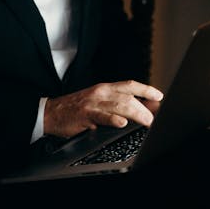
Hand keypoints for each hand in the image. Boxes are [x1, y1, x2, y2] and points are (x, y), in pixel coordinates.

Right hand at [44, 80, 163, 138]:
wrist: (50, 113)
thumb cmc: (74, 109)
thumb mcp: (96, 102)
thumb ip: (114, 104)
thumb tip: (135, 111)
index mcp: (104, 89)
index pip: (130, 85)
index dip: (146, 90)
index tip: (158, 96)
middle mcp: (101, 93)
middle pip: (129, 97)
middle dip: (144, 108)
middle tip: (154, 119)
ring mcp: (94, 103)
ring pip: (119, 105)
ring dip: (136, 114)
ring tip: (146, 122)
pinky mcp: (86, 114)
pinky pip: (102, 116)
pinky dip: (113, 119)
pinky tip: (122, 123)